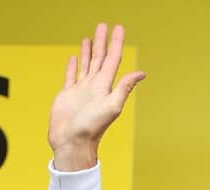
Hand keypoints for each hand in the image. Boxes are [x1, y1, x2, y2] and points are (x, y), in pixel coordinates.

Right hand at [49, 23, 146, 170]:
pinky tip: (75, 58)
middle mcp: (94, 86)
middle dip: (102, 41)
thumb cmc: (91, 128)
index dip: (115, 43)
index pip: (112, 59)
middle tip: (103, 25)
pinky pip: (71, 76)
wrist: (72, 143)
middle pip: (99, 58)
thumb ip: (124, 88)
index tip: (118, 28)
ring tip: (90, 37)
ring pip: (86, 65)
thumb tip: (142, 73)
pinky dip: (73, 66)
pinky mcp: (68, 95)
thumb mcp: (111, 106)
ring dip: (89, 51)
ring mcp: (81, 90)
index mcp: (105, 86)